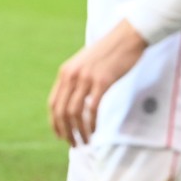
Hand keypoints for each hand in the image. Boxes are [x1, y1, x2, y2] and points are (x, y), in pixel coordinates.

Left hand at [48, 19, 147, 146]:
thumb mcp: (84, 64)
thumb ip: (76, 80)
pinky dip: (92, 123)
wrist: (127, 37)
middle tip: (73, 144)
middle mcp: (72, 75)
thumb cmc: (109, 52)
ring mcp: (86, 78)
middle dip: (66, 132)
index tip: (60, 136)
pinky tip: (94, 131)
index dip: (55, 123)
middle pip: (62, 111)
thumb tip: (73, 102)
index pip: (53, 104)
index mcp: (65, 72)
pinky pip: (92, 109)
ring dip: (78, 131)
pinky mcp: (102, 81)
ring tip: (84, 141)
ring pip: (76, 113)